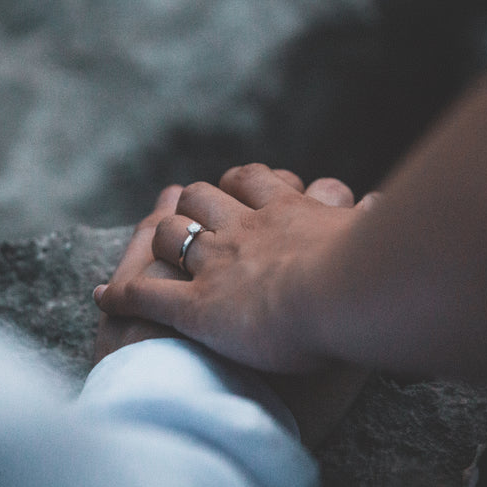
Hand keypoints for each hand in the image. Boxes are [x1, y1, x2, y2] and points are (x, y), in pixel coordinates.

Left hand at [95, 163, 377, 372]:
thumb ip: (374, 217)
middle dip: (195, 203)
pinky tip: (104, 297)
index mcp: (286, 214)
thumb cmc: (372, 267)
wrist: (343, 291)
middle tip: (195, 216)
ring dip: (161, 237)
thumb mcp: (376, 232)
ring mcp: (215, 265)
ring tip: (158, 248)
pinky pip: (145, 293)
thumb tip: (381, 203)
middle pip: (203, 197)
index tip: (241, 187)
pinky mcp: (194, 306)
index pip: (254, 180)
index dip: (241, 182)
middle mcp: (243, 230)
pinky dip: (121, 294)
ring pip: (169, 234)